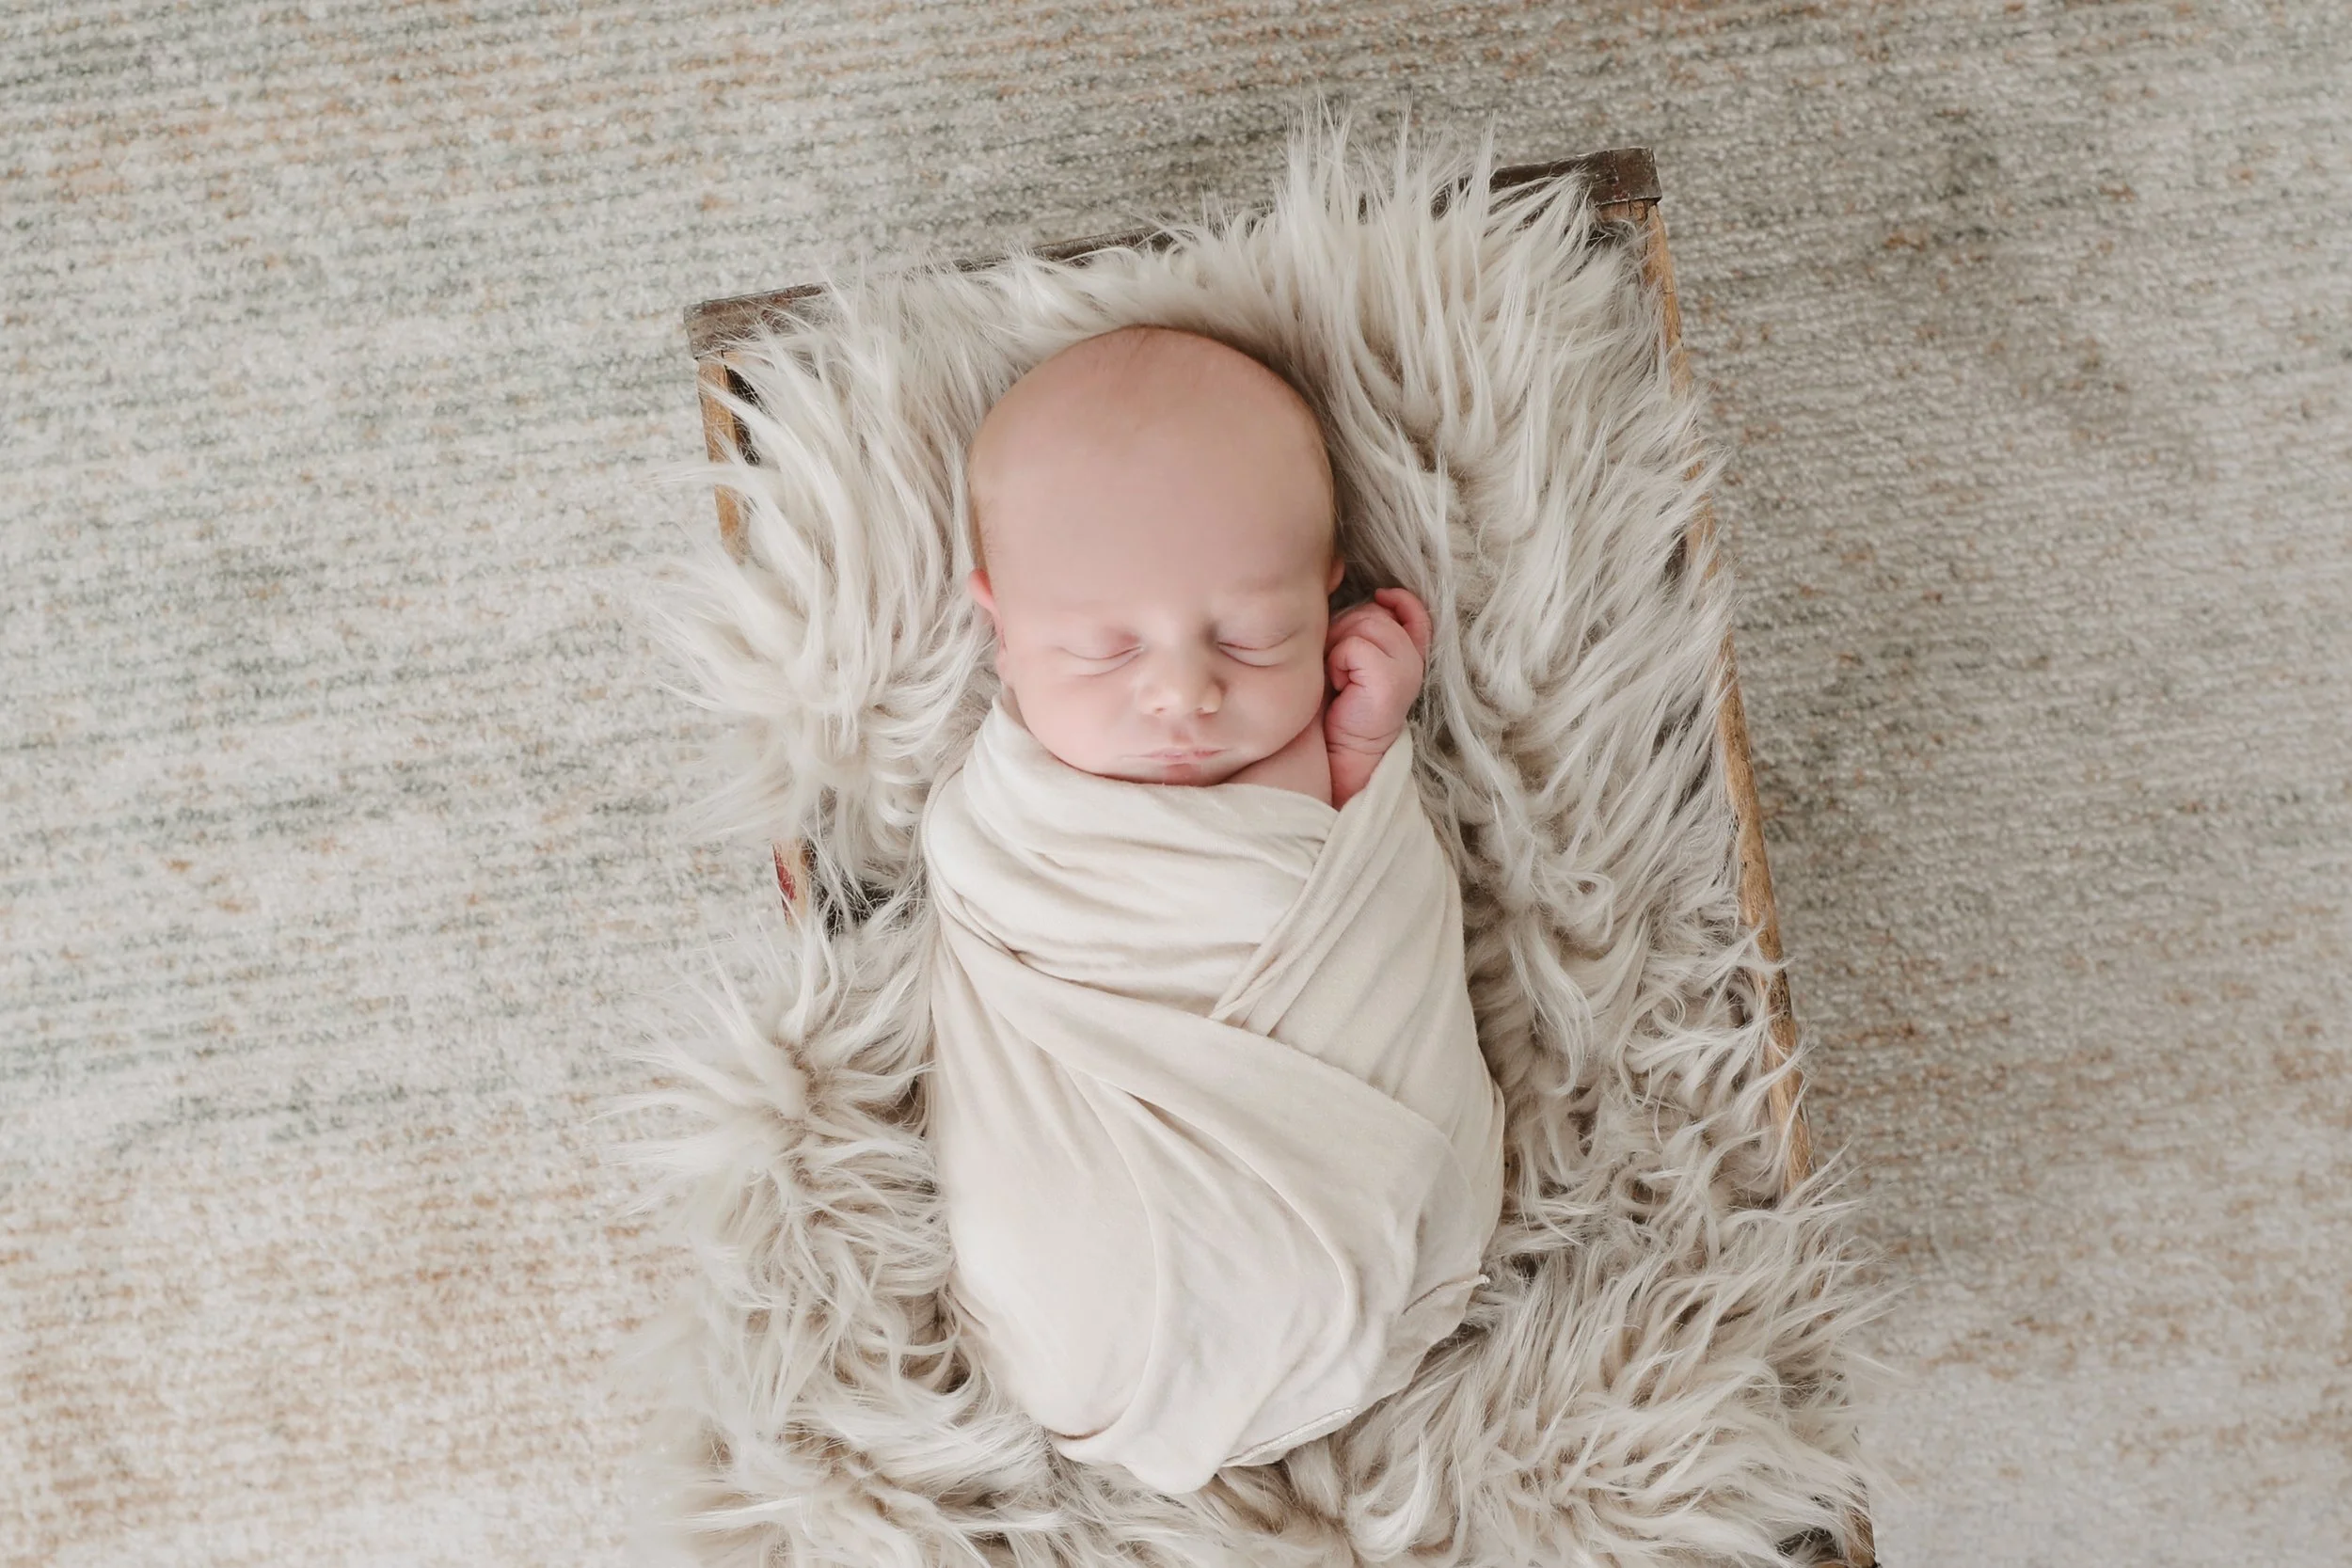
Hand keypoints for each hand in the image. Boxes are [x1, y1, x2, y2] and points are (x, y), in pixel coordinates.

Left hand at [1323, 587, 1431, 759]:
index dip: (1399, 599)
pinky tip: (1340, 685)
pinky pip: (1352, 646)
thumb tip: (1341, 586)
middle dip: (1345, 629)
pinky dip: (1337, 662)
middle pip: (1373, 613)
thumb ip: (1361, 628)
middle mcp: (1414, 659)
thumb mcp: (1355, 657)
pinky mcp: (1391, 680)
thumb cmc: (1341, 701)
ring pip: (1364, 624)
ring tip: (1340, 674)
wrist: (1344, 750)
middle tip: (1340, 664)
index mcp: (1410, 653)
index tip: (1381, 596)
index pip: (1415, 611)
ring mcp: (1406, 669)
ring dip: (1339, 645)